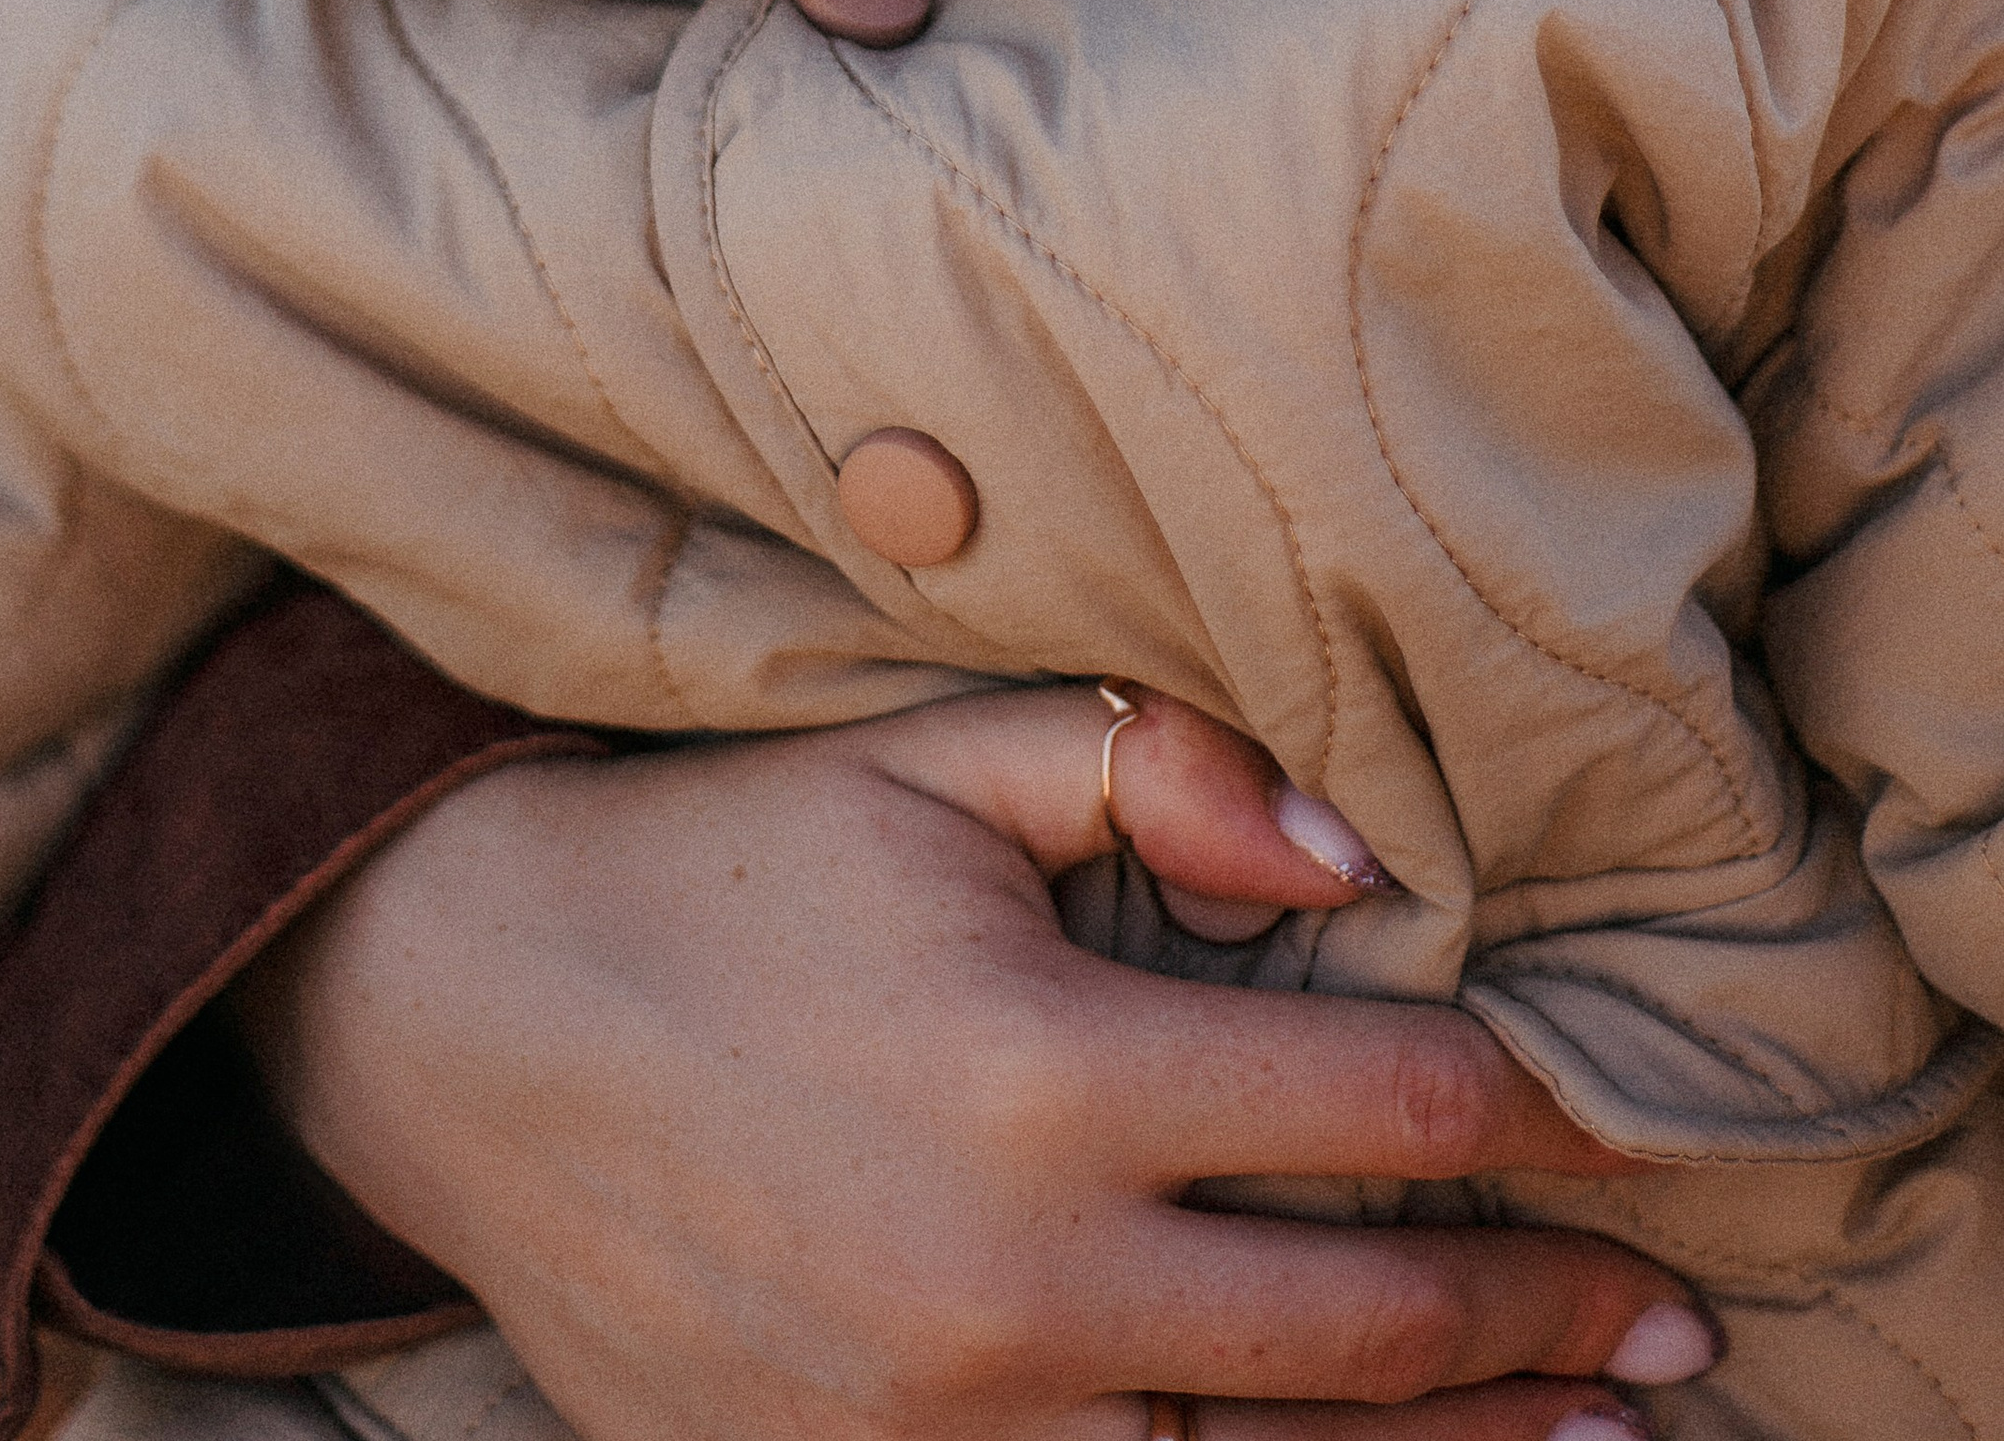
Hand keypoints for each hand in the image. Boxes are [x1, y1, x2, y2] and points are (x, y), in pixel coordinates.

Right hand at [239, 687, 1713, 1440]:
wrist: (466, 1025)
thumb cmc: (721, 868)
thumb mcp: (930, 762)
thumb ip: (1157, 775)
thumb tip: (1361, 858)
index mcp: (1039, 1067)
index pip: (1376, 1109)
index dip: (1533, 1113)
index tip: (1614, 1120)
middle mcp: (1009, 1280)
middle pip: (1363, 1334)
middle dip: (1543, 1322)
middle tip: (1668, 1321)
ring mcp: (932, 1424)